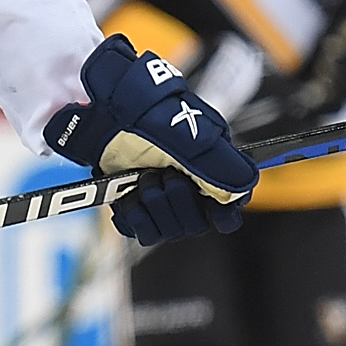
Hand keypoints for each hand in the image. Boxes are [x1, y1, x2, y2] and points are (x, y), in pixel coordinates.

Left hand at [45, 35, 258, 245]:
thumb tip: (244, 190)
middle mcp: (186, 186)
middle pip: (196, 225)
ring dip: (154, 207)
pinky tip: (128, 197)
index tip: (212, 210)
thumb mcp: (192, 138)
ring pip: (168, 232)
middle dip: (177, 201)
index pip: (227, 213)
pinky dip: (134, 216)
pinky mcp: (133, 205)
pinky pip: (141, 231)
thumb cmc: (149, 115)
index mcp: (208, 170)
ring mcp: (159, 198)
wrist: (102, 113)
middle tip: (162, 176)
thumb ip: (223, 166)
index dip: (221, 215)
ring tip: (142, 179)